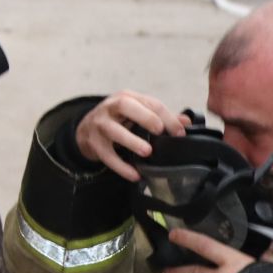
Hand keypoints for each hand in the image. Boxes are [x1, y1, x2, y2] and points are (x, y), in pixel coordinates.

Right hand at [74, 90, 188, 181]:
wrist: (86, 129)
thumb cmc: (117, 119)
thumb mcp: (137, 113)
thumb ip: (161, 117)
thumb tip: (187, 122)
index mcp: (126, 97)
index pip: (150, 102)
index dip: (167, 117)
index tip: (180, 132)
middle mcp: (110, 108)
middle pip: (126, 106)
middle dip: (144, 117)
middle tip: (160, 131)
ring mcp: (99, 125)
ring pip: (112, 130)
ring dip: (131, 140)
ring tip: (147, 152)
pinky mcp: (93, 143)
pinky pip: (107, 155)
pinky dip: (120, 166)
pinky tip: (134, 174)